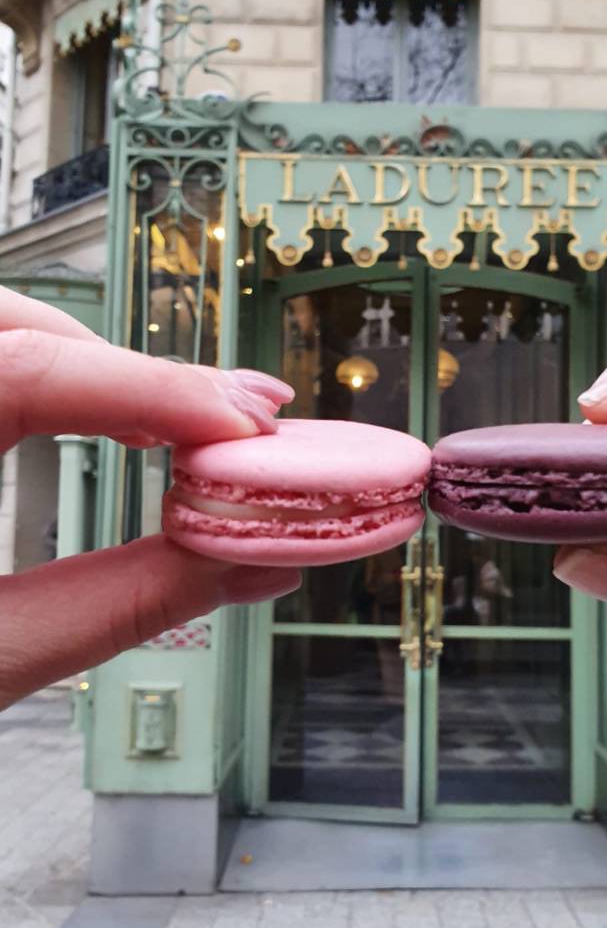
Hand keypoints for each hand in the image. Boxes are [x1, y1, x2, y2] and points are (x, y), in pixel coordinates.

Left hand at [0, 287, 299, 708]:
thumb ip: (133, 601)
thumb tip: (259, 558)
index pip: (24, 370)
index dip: (148, 387)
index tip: (244, 423)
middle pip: (12, 326)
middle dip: (132, 367)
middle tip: (235, 421)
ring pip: (3, 334)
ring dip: (101, 370)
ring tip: (187, 425)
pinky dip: (61, 385)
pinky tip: (117, 424)